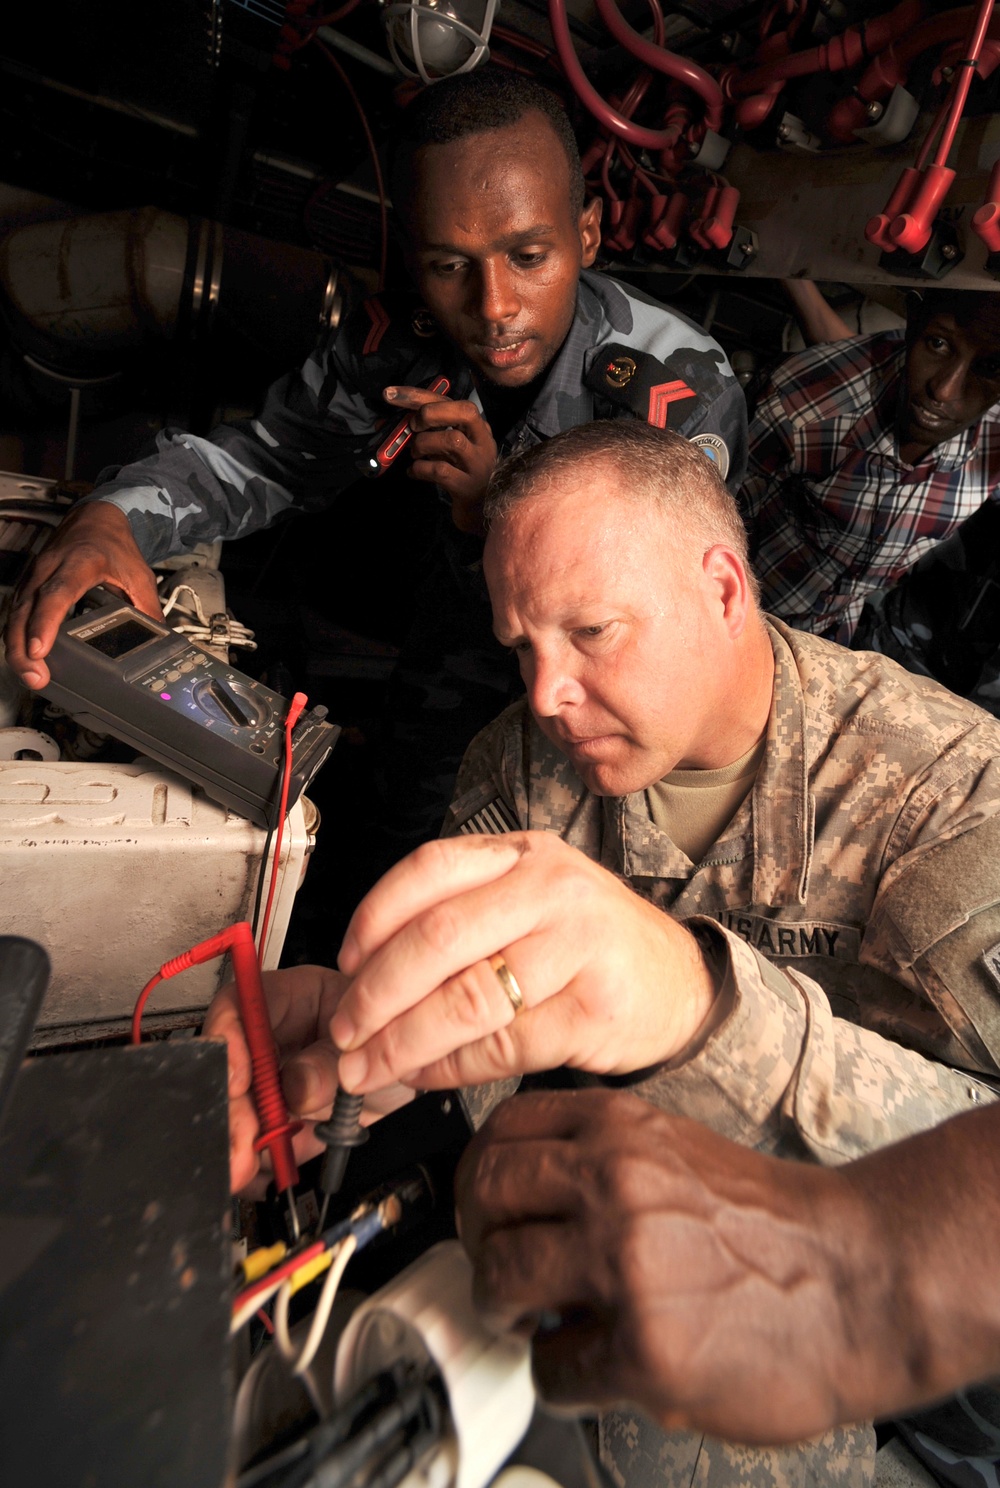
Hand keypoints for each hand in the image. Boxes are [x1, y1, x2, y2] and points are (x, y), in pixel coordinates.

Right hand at [5, 502, 162, 688]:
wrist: (96, 518)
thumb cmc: (114, 545)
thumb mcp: (139, 574)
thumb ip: (148, 607)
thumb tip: (162, 638)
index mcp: (79, 563)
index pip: (57, 594)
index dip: (45, 622)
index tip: (39, 649)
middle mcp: (50, 568)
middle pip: (26, 609)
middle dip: (23, 646)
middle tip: (34, 676)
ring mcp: (35, 575)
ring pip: (15, 613)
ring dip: (16, 647)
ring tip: (30, 677)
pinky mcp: (29, 584)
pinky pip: (15, 612)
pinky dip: (15, 636)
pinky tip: (22, 659)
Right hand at [201, 964, 413, 1193]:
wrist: (408, 1084)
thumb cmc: (392, 1040)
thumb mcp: (374, 1044)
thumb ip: (332, 1063)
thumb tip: (295, 1086)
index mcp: (294, 999)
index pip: (242, 1006)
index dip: (229, 1039)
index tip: (236, 1077)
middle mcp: (275, 1041)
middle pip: (231, 1068)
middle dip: (231, 1108)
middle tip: (240, 1140)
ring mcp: (273, 1084)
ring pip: (238, 1113)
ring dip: (240, 1143)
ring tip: (250, 1165)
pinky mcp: (278, 1123)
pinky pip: (258, 1147)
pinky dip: (260, 1167)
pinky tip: (270, 1172)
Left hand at [331, 832, 718, 1096]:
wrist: (679, 983)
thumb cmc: (589, 945)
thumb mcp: (529, 904)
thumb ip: (458, 922)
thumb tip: (364, 978)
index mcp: (523, 854)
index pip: (430, 869)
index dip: (374, 916)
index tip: (345, 962)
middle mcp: (552, 888)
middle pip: (439, 936)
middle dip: (377, 991)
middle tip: (346, 1031)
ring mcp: (579, 945)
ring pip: (467, 996)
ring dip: (404, 1041)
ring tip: (370, 1066)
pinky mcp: (594, 1007)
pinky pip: (504, 1044)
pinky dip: (452, 1068)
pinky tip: (427, 1076)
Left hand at [384, 385, 496, 534]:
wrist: (478, 510)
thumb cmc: (458, 474)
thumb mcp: (445, 449)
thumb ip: (423, 433)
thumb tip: (383, 424)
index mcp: (477, 427)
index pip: (449, 400)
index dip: (417, 395)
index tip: (390, 394)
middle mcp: (482, 441)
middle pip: (464, 412)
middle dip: (431, 413)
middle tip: (413, 426)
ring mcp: (477, 465)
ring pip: (452, 440)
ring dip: (423, 443)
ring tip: (415, 454)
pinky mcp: (467, 487)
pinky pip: (440, 471)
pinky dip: (419, 469)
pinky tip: (413, 472)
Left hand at [455, 1088, 866, 1442]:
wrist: (858, 1281)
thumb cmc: (772, 1224)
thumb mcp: (675, 1150)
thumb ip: (598, 1158)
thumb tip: (517, 1195)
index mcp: (622, 1129)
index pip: (502, 1131)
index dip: (480, 1176)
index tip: (484, 1206)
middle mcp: (616, 1183)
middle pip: (484, 1197)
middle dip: (478, 1240)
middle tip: (497, 1268)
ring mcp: (627, 1264)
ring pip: (500, 1277)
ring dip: (504, 1308)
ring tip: (533, 1319)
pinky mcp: (644, 1348)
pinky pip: (551, 1368)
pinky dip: (559, 1377)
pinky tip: (589, 1367)